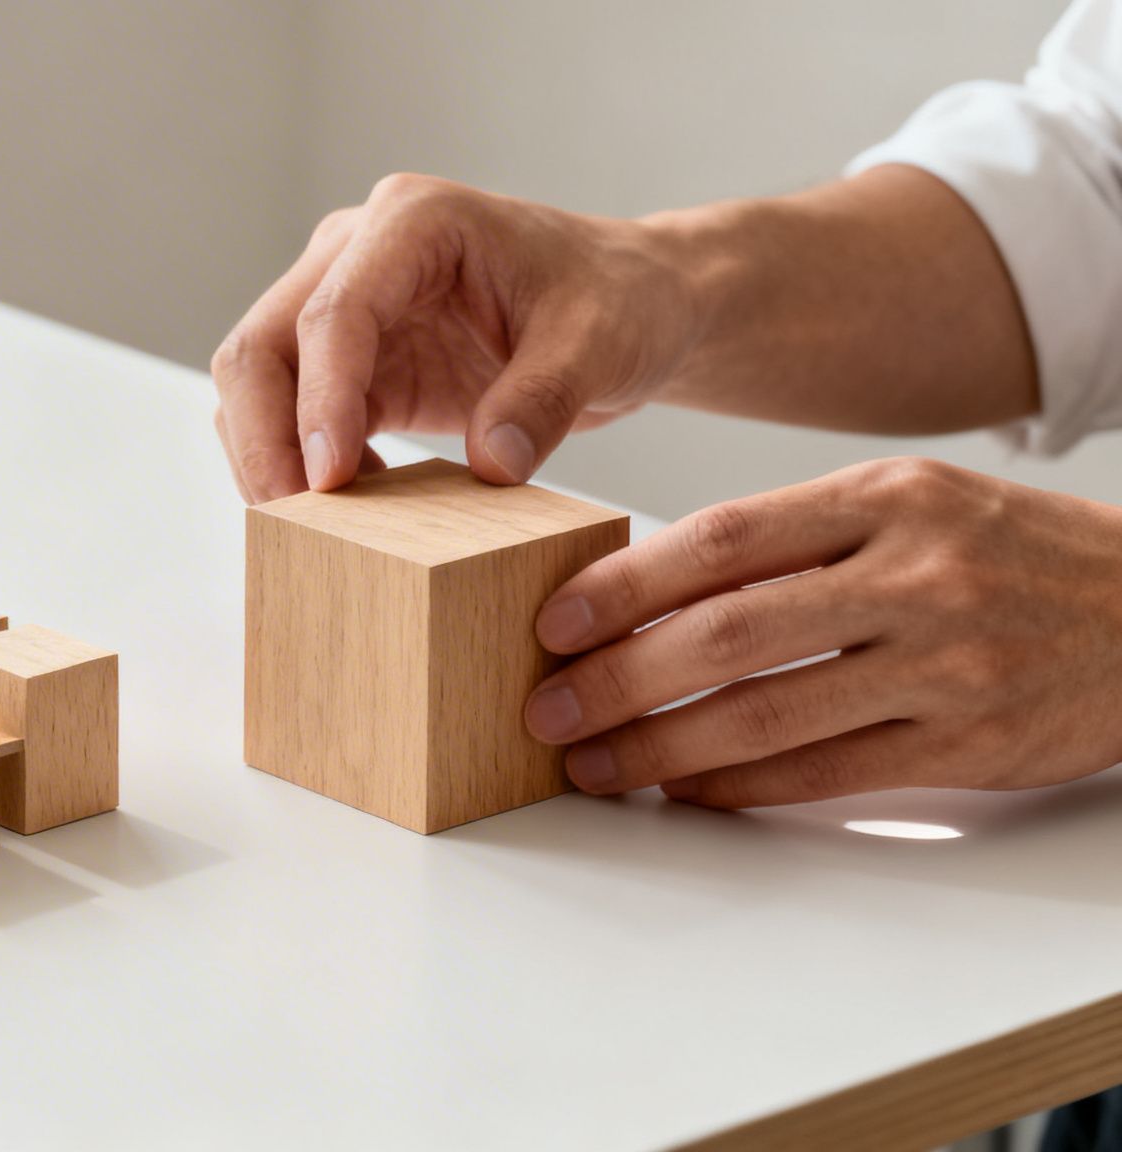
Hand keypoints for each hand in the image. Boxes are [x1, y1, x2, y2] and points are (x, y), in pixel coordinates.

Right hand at [210, 172, 698, 501]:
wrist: (628, 305)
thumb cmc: (615, 300)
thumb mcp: (600, 343)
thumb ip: (545, 398)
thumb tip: (490, 465)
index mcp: (414, 221)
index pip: (333, 312)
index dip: (321, 400)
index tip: (330, 480)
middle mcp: (358, 252)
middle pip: (262, 345)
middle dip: (265, 438)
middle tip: (295, 523)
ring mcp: (345, 305)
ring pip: (258, 383)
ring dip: (269, 457)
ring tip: (317, 529)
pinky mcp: (353, 362)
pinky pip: (292, 415)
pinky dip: (299, 465)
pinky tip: (353, 511)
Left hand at [524, 458, 1121, 807]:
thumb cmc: (1008, 554)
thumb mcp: (911, 506)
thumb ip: (795, 538)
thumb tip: (650, 588)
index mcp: (886, 497)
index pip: (723, 537)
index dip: (624, 584)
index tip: (553, 621)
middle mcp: (916, 574)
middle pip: (729, 631)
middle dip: (618, 678)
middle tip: (546, 709)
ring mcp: (946, 663)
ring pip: (767, 713)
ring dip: (660, 747)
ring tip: (594, 764)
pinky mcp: (969, 743)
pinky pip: (824, 773)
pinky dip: (739, 786)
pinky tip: (685, 789)